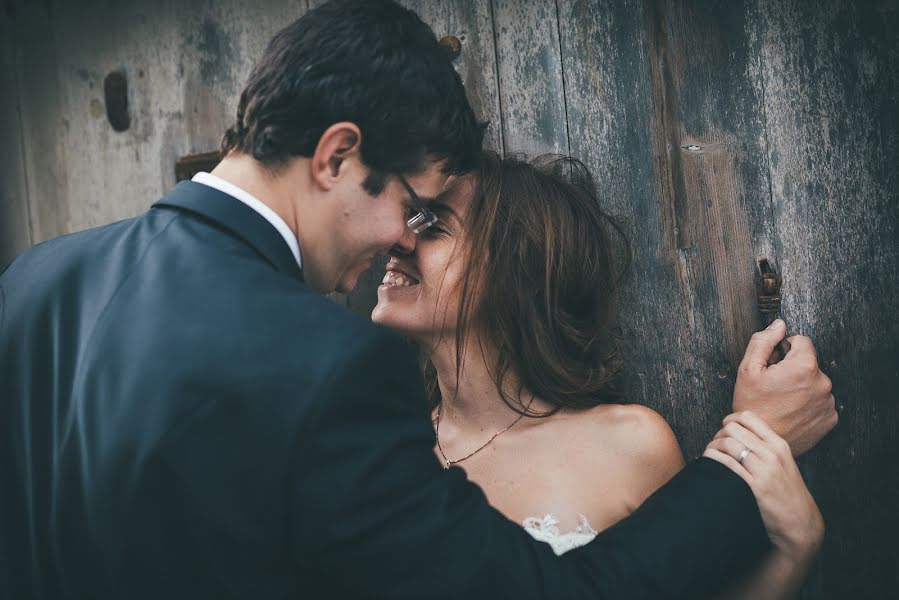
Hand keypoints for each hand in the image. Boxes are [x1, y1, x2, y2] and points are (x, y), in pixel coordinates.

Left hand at [704, 411, 823, 560]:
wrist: (799, 521)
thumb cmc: (786, 491)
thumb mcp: (782, 462)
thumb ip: (764, 447)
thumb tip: (737, 433)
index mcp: (778, 444)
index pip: (748, 417)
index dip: (729, 419)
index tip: (724, 429)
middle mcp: (772, 453)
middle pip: (733, 428)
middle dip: (718, 434)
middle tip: (716, 445)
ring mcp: (764, 469)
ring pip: (728, 444)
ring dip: (713, 447)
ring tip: (711, 456)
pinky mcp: (755, 486)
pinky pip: (727, 464)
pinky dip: (713, 460)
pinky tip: (710, 464)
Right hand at [732, 319, 836, 455]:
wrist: (761, 442)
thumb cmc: (752, 407)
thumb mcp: (748, 369)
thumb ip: (763, 341)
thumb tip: (778, 325)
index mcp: (804, 366)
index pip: (801, 342)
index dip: (784, 350)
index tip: (774, 365)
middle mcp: (822, 382)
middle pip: (808, 363)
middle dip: (793, 369)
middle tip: (774, 386)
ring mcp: (828, 402)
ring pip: (814, 382)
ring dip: (801, 387)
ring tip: (782, 401)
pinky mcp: (830, 418)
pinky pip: (820, 401)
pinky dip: (808, 403)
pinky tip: (792, 411)